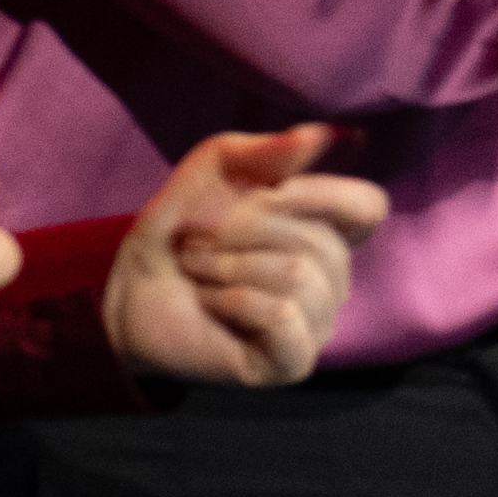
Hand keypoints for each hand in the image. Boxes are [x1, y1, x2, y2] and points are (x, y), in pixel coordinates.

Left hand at [108, 128, 384, 389]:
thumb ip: (270, 150)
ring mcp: (316, 324)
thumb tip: (328, 134)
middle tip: (201, 240)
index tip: (268, 190)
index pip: (368, 208)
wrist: (129, 290)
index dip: (322, 194)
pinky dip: (235, 301)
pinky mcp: (292, 362)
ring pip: (299, 277)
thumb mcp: (217, 169)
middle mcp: (332, 280)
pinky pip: (282, 316)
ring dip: (230, 266)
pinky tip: (213, 305)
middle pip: (322, 242)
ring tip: (199, 271)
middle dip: (246, 232)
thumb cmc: (181, 228)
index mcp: (327, 232)